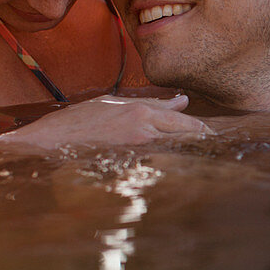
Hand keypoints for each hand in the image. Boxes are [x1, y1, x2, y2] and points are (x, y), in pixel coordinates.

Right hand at [0, 95, 212, 149]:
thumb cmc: (81, 120)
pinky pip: (155, 163)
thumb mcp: (117, 103)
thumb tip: (183, 100)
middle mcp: (143, 130)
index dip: (202, 130)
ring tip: (204, 160)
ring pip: (173, 151)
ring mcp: (136, 149)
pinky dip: (167, 164)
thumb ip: (153, 104)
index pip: (184, 122)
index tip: (214, 135)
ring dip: (188, 154)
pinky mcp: (128, 164)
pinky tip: (175, 169)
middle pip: (185, 137)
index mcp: (142, 112)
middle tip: (218, 148)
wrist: (51, 141)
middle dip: (203, 143)